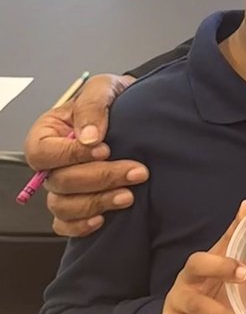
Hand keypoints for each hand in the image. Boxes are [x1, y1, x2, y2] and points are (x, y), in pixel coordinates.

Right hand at [23, 73, 147, 237]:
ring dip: (97, 203)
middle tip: (136, 172)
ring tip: (129, 195)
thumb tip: (88, 138)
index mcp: (48, 133)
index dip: (70, 156)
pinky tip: (104, 217)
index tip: (105, 149)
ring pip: (63, 206)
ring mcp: (63, 185)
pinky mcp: (77, 202)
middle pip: (59, 182)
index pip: (41, 153)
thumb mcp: (102, 87)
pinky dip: (81, 226)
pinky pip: (66, 225)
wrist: (137, 110)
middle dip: (100, 179)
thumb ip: (92, 106)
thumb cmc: (112, 97)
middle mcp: (52, 162)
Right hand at [155, 201, 245, 313]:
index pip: (201, 259)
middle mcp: (182, 286)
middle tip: (245, 285)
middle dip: (220, 281)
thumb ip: (232, 239)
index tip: (245, 269)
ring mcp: (176, 311)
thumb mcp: (216, 265)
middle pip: (195, 280)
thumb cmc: (201, 290)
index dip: (222, 262)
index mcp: (195, 269)